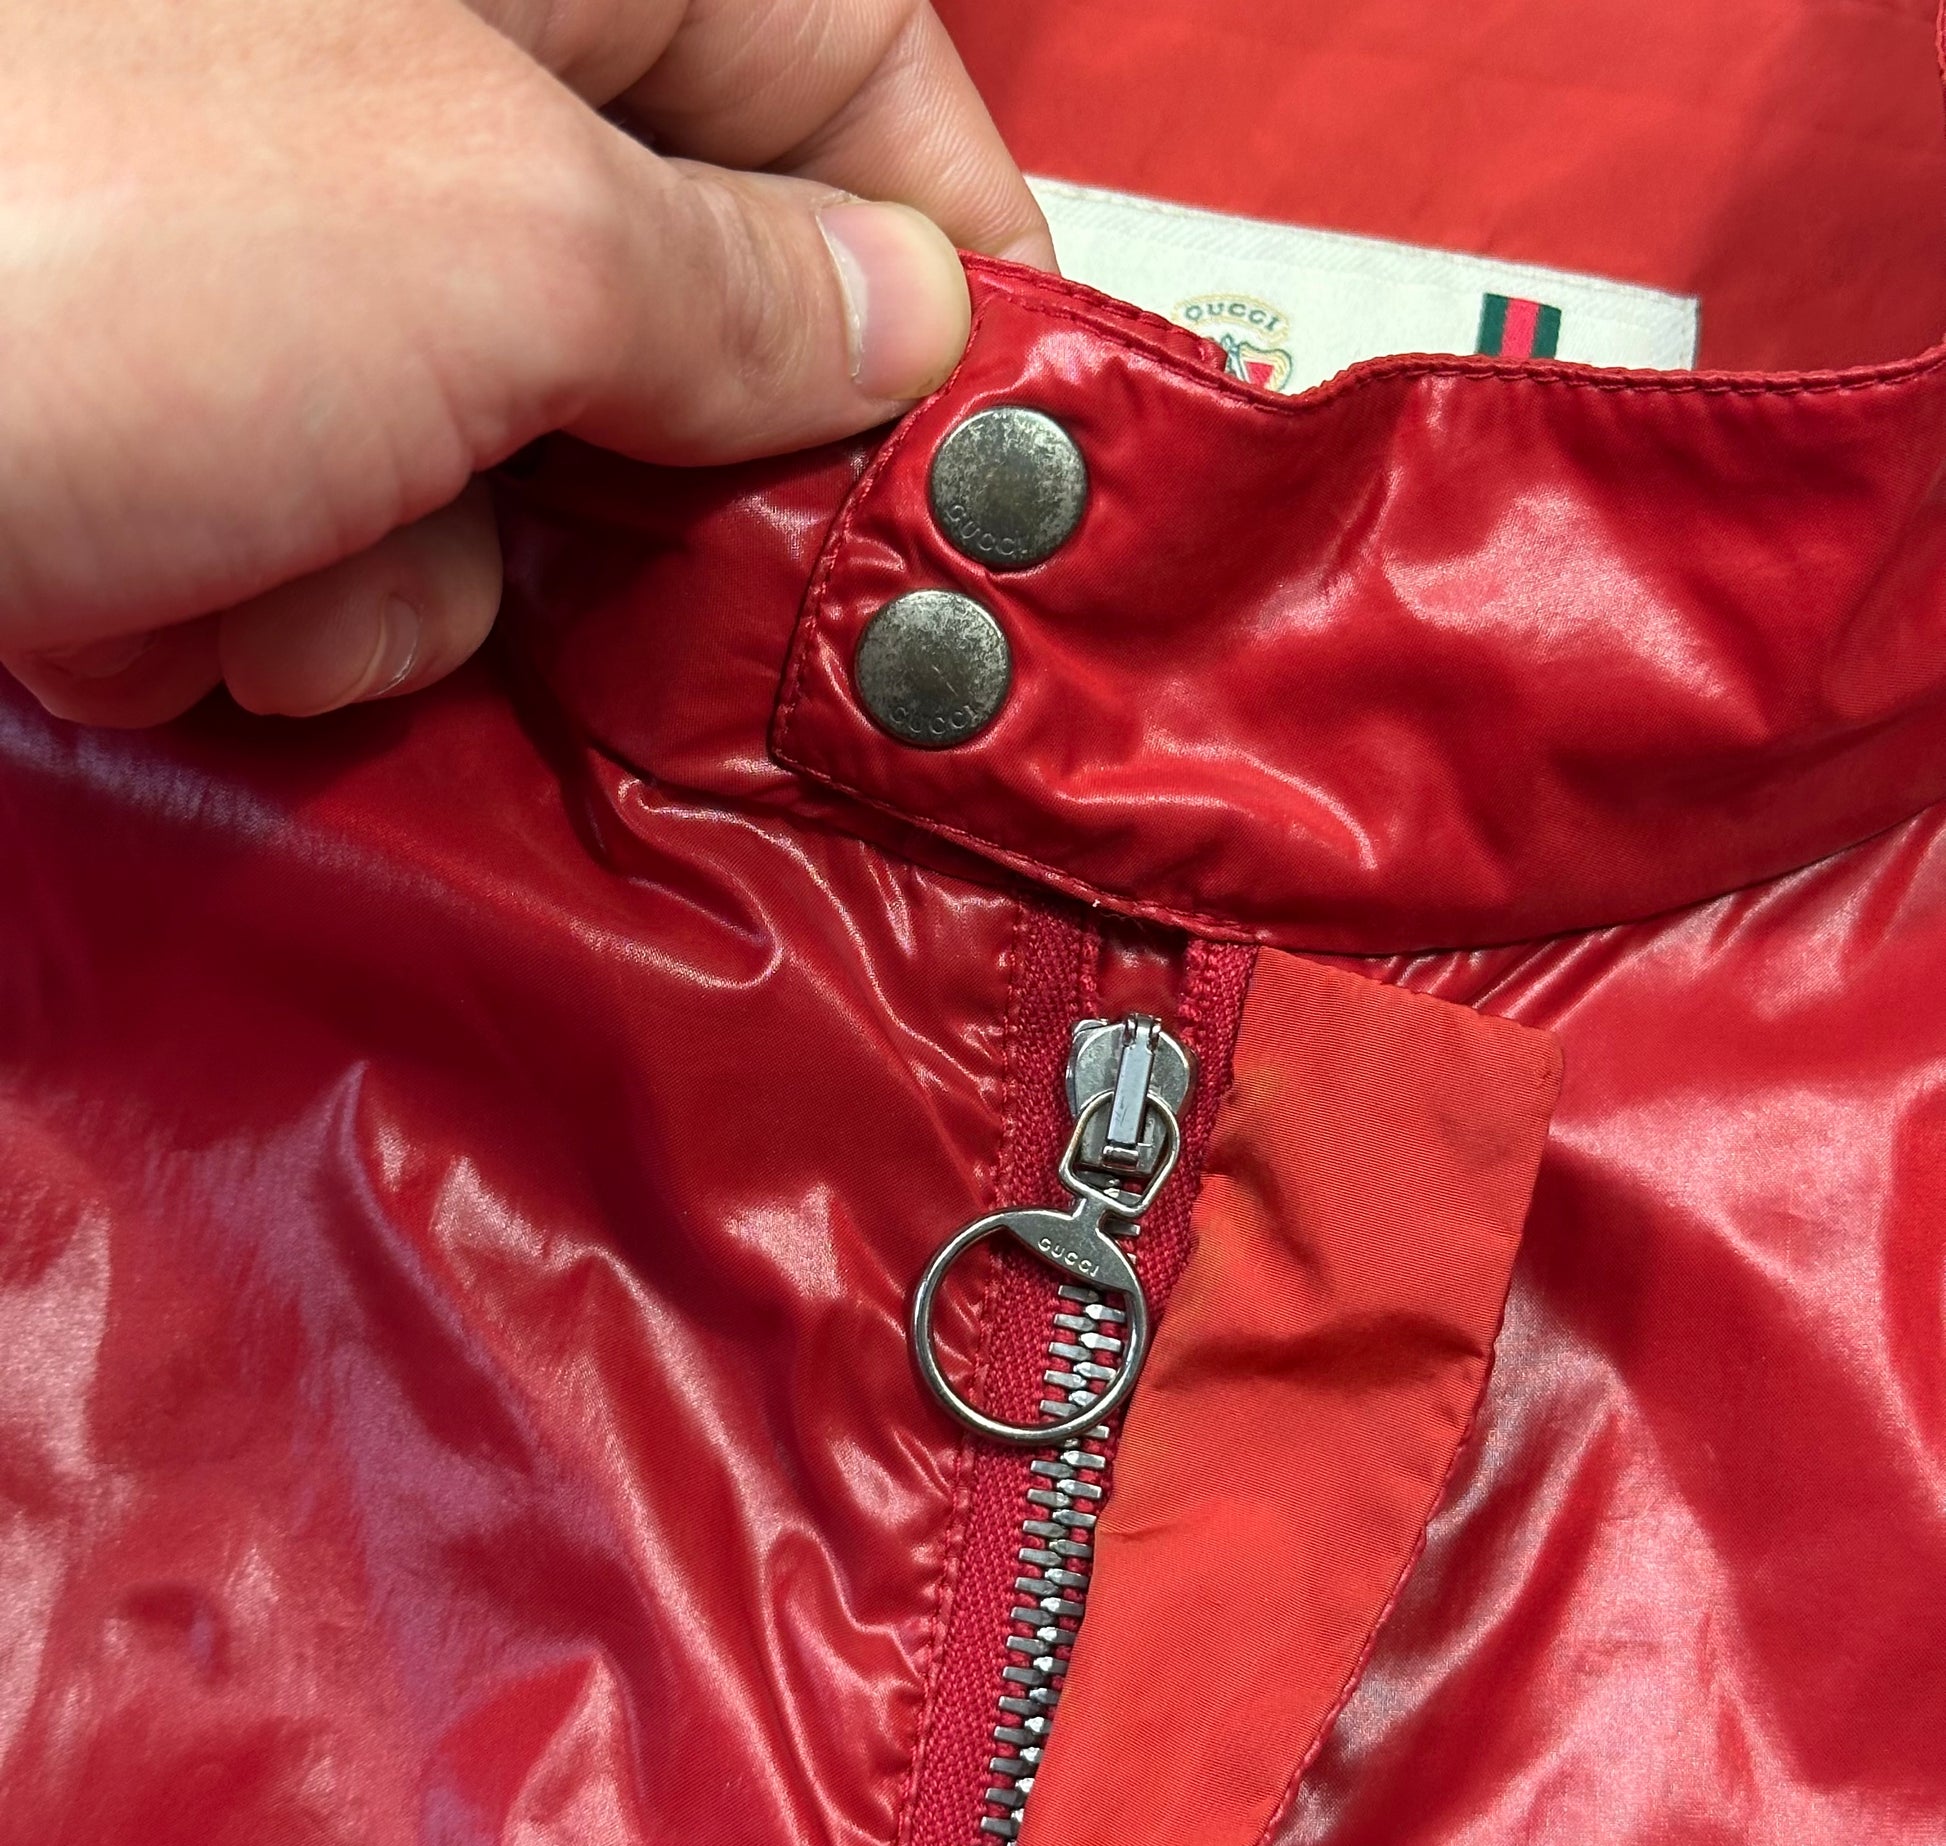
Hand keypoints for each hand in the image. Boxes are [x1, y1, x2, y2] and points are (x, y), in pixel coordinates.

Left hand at [0, 0, 1051, 724]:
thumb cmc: (26, 224)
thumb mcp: (489, 240)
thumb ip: (743, 288)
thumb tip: (895, 328)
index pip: (849, 53)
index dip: (955, 249)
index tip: (1022, 433)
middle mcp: (390, 69)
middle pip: (680, 294)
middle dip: (656, 474)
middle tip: (647, 580)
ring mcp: (267, 241)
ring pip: (507, 462)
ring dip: (411, 564)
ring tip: (253, 543)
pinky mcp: (165, 396)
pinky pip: (336, 533)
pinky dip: (272, 598)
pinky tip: (146, 575)